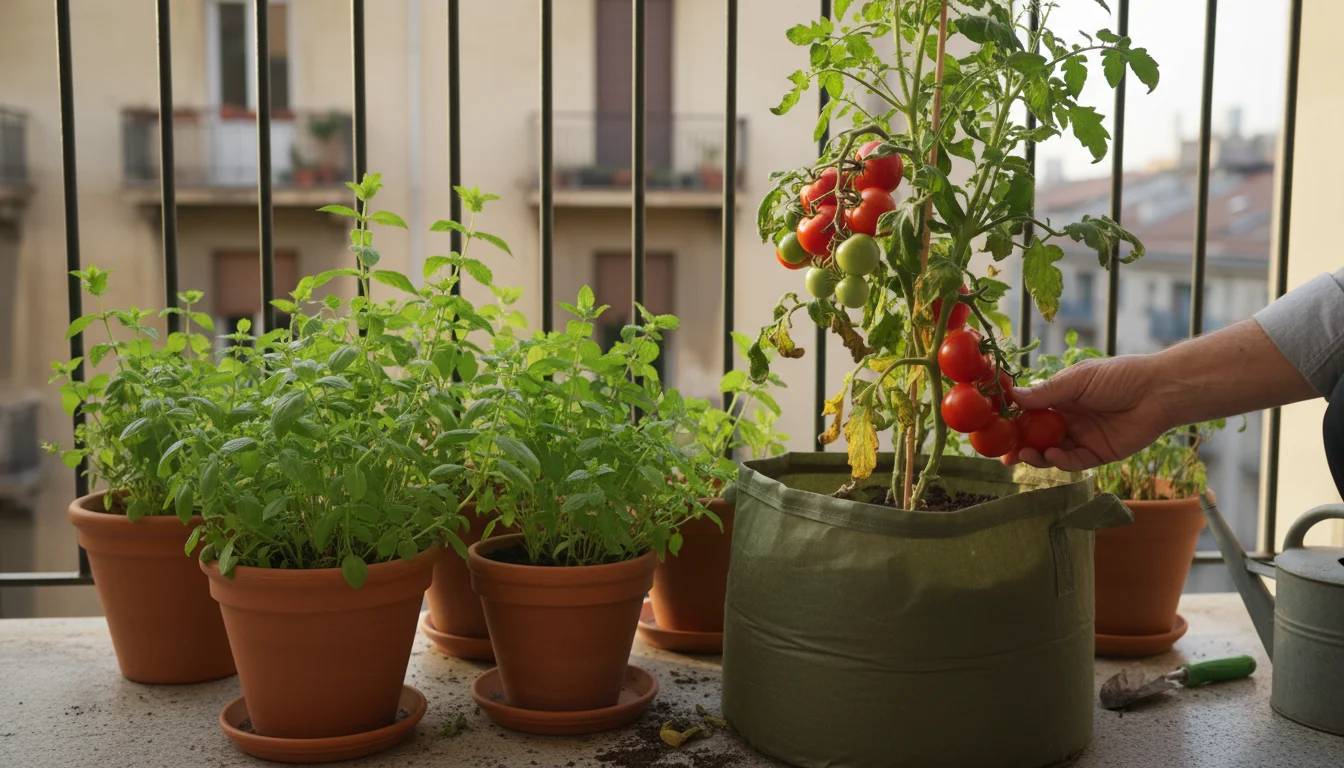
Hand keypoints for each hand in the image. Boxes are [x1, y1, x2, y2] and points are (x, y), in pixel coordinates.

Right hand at [1001, 355, 1177, 471]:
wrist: (1158, 392)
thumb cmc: (1119, 376)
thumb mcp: (1077, 380)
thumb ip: (1045, 392)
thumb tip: (1012, 396)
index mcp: (1061, 398)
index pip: (1030, 412)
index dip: (1012, 420)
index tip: (994, 427)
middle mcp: (1069, 419)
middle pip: (1036, 436)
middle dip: (1018, 445)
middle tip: (1001, 453)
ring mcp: (1083, 437)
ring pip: (1051, 452)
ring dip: (1035, 455)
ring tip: (1022, 455)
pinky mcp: (1098, 454)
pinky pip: (1073, 461)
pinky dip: (1060, 461)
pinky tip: (1052, 454)